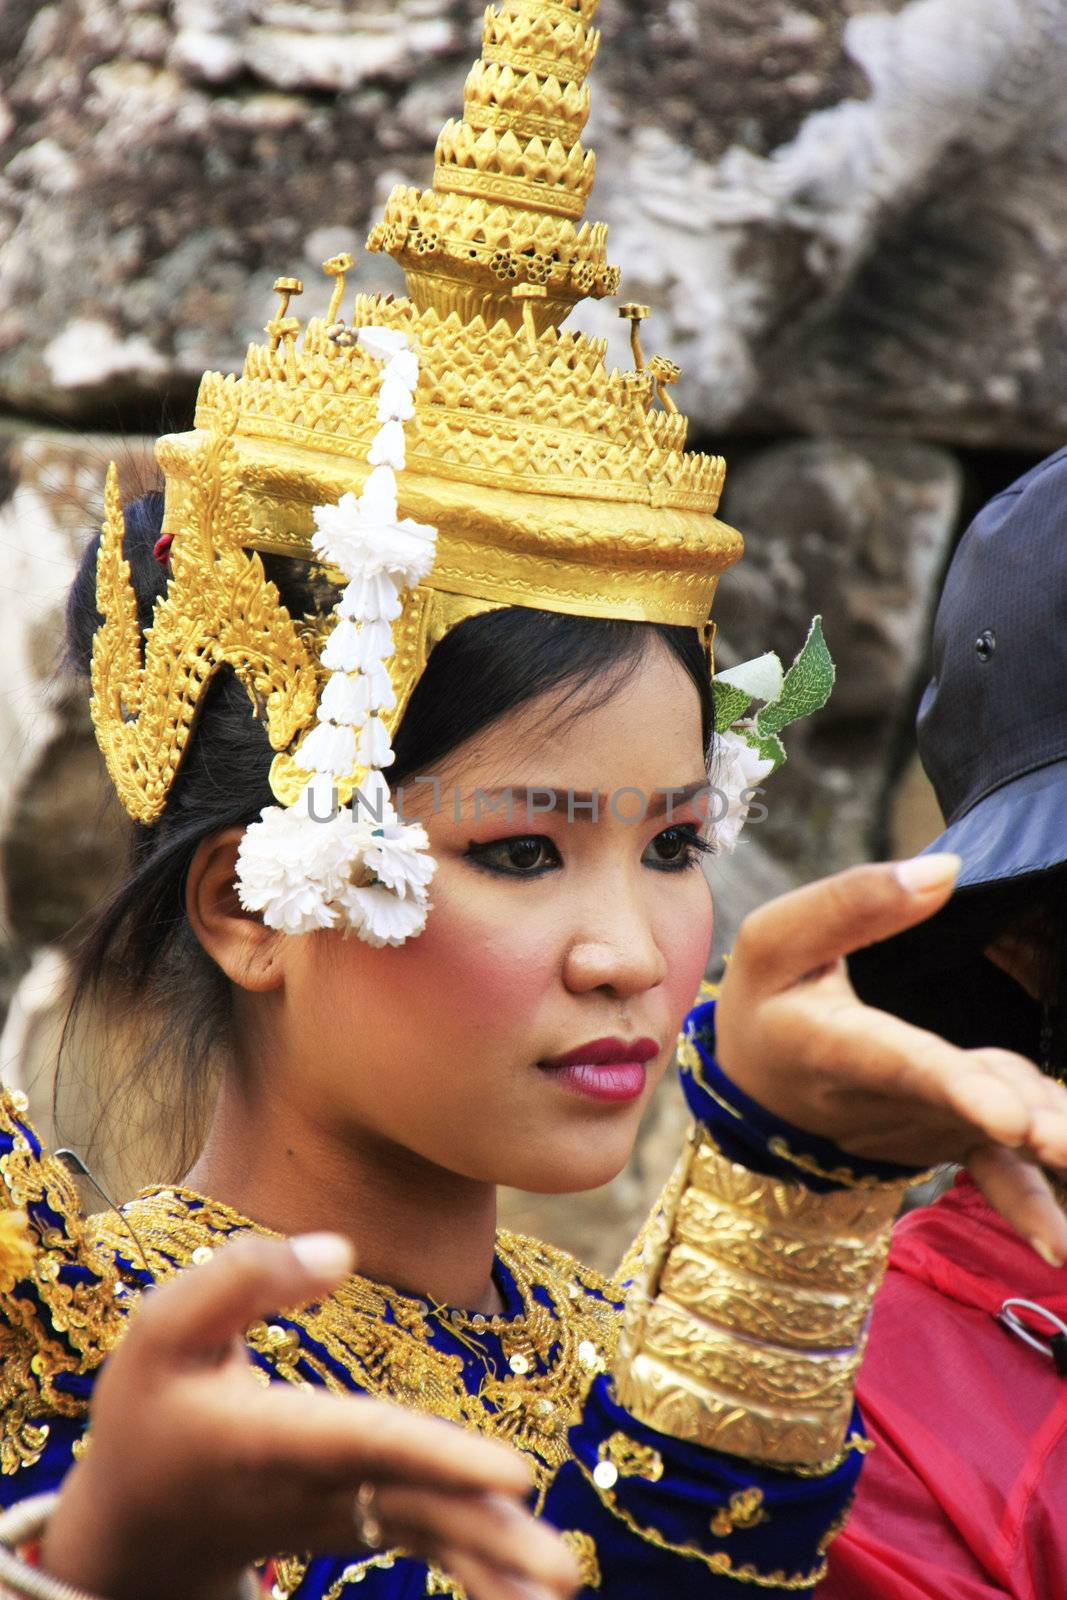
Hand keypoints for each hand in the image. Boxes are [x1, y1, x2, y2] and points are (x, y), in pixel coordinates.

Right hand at [42, 1233, 579, 1599]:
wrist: (139, 1524)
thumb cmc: (154, 1407)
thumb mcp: (165, 1326)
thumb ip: (240, 1278)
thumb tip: (339, 1250)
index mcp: (271, 1437)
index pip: (365, 1442)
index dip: (435, 1454)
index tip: (512, 1473)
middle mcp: (317, 1486)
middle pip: (416, 1504)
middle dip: (489, 1535)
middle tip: (564, 1574)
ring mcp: (345, 1513)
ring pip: (430, 1534)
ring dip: (500, 1563)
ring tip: (566, 1588)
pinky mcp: (364, 1521)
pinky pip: (427, 1545)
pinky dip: (480, 1570)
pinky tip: (533, 1596)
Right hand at [715, 855, 1066, 1263]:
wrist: (756, 1087)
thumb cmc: (767, 1001)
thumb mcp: (776, 938)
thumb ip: (854, 900)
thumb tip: (946, 869)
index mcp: (833, 1045)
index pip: (898, 1061)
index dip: (954, 1088)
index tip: (1009, 1117)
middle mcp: (880, 1101)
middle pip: (959, 1107)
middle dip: (1015, 1122)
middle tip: (1062, 1140)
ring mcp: (921, 1126)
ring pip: (990, 1127)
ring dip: (1040, 1143)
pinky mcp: (948, 1137)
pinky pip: (992, 1172)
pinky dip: (1026, 1201)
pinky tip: (1058, 1244)